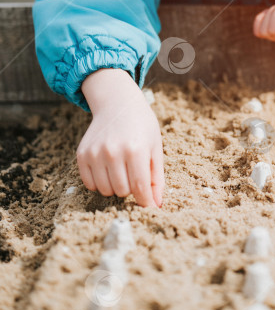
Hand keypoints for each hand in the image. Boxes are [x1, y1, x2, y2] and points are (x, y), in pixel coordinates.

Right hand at [78, 68, 163, 207]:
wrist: (117, 103)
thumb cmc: (141, 125)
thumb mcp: (155, 147)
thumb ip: (156, 178)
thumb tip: (156, 206)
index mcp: (136, 150)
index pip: (140, 188)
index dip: (145, 201)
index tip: (148, 204)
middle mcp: (113, 151)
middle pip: (122, 191)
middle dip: (131, 188)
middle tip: (134, 172)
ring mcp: (95, 153)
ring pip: (105, 191)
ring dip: (115, 186)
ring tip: (121, 169)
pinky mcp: (82, 154)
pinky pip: (89, 184)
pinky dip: (99, 182)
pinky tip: (107, 168)